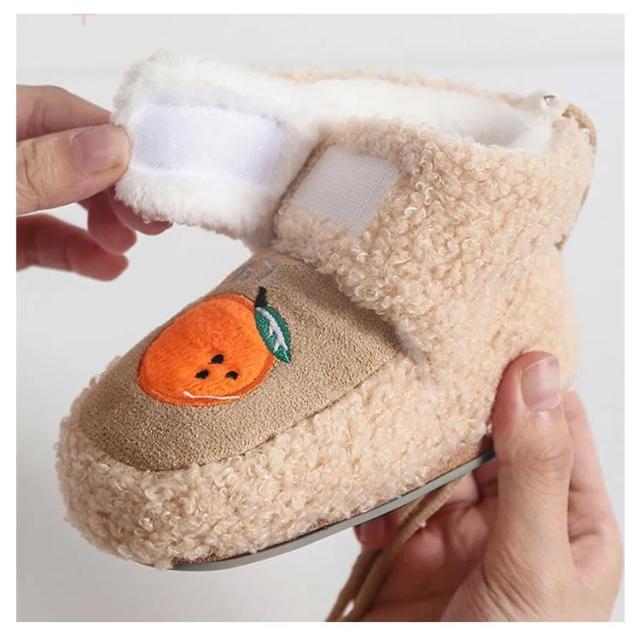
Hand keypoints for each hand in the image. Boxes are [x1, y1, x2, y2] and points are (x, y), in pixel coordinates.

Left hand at [16, 85, 169, 279]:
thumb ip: (41, 168)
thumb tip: (114, 147)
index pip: (61, 113)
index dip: (112, 138)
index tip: (153, 170)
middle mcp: (7, 158)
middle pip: (73, 157)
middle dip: (116, 187)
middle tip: (151, 214)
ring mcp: (8, 201)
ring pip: (64, 200)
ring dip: (106, 221)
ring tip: (129, 241)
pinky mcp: (6, 241)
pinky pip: (47, 241)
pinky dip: (80, 253)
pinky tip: (109, 266)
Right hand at [355, 352, 621, 620]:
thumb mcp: (533, 564)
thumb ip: (534, 468)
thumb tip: (538, 373)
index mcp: (570, 518)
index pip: (555, 423)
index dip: (527, 378)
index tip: (490, 337)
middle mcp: (516, 518)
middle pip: (486, 437)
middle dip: (454, 420)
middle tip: (422, 387)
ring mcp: (460, 533)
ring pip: (435, 463)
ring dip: (410, 462)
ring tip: (393, 461)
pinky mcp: (410, 549)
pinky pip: (393, 500)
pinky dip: (378, 502)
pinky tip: (374, 524)